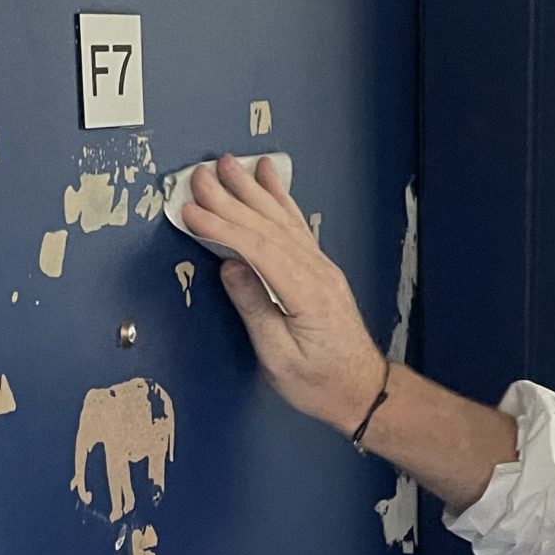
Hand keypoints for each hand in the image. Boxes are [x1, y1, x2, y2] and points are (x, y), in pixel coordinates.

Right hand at [180, 155, 388, 434]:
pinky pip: (296, 225)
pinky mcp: (320, 269)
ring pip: (282, 219)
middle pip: (268, 225)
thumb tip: (231, 268)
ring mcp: (321, 267)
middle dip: (231, 197)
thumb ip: (255, 309)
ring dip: (253, 189)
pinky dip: (280, 199)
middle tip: (201, 174)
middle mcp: (317, 272)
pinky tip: (270, 180)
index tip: (192, 211)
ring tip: (231, 164)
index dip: (222, 227)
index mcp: (307, 293)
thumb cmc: (322, 383)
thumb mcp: (279, 358)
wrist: (361, 390)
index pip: (258, 249)